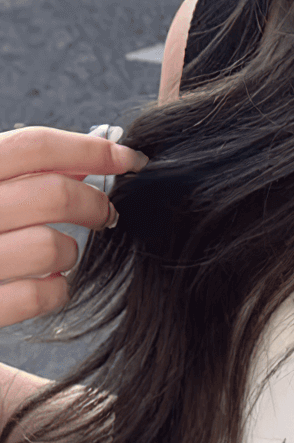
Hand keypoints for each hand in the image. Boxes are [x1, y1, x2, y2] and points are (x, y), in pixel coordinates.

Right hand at [0, 125, 148, 327]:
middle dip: (94, 203)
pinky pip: (34, 297)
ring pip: (50, 247)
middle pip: (52, 194)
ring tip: (62, 254)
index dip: (90, 148)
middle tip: (105, 212)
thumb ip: (15, 171)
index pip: (33, 145)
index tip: (129, 158)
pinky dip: (55, 291)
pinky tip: (49, 287)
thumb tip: (86, 162)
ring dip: (70, 252)